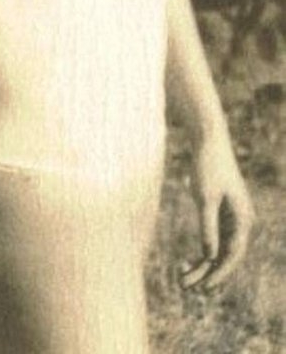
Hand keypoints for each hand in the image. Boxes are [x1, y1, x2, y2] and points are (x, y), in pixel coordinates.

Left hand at [181, 133, 253, 290]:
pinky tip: (190, 262)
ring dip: (203, 264)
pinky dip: (203, 250)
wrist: (208, 141)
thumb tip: (209, 256)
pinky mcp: (220, 211)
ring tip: (184, 278)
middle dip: (208, 272)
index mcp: (243, 219)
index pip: (232, 254)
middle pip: (226, 254)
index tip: (204, 286)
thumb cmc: (207, 166)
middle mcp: (241, 220)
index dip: (218, 272)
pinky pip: (214, 237)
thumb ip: (208, 226)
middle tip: (186, 286)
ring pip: (219, 248)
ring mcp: (232, 216)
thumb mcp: (204, 197)